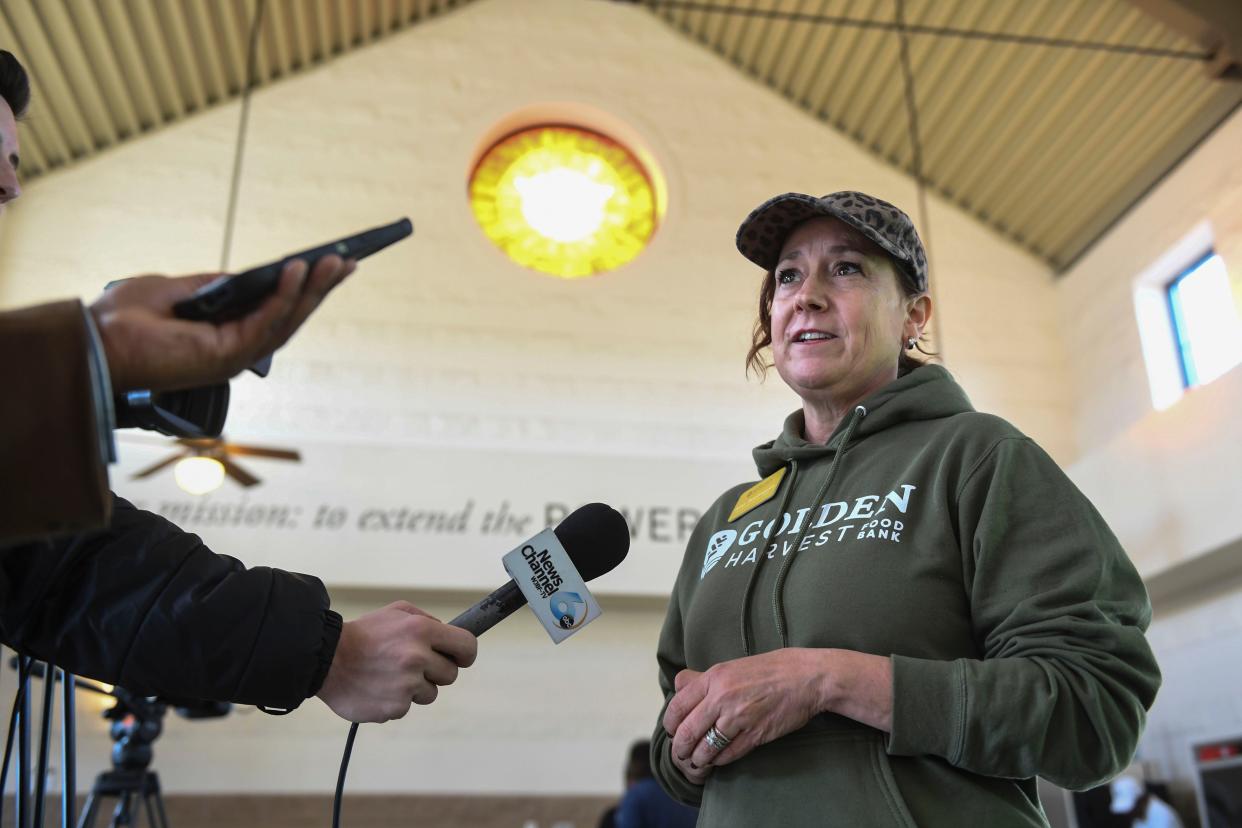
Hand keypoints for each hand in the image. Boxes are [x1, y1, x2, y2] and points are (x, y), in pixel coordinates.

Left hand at [90, 255, 355, 390]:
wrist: (96, 340)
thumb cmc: (126, 318)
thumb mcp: (178, 288)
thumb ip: (215, 285)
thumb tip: (251, 275)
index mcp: (225, 335)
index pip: (276, 312)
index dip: (303, 289)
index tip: (328, 264)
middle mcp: (236, 349)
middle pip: (290, 317)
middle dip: (320, 289)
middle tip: (348, 262)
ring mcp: (234, 356)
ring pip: (287, 321)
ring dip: (313, 290)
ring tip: (334, 262)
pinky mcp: (228, 356)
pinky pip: (266, 321)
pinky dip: (284, 295)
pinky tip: (296, 270)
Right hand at [316, 601, 477, 723]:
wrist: (325, 660)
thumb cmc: (363, 635)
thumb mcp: (396, 613)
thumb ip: (427, 620)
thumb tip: (449, 635)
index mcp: (421, 631)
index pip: (467, 646)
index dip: (465, 654)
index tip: (460, 657)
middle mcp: (417, 658)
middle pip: (451, 674)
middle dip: (436, 671)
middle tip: (411, 664)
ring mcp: (406, 685)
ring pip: (430, 693)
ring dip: (415, 687)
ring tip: (389, 675)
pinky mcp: (394, 708)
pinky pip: (407, 707)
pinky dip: (396, 700)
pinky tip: (378, 687)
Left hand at [663, 649, 892, 768]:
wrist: (807, 677)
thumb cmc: (770, 669)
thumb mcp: (732, 665)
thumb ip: (703, 678)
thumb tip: (677, 685)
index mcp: (714, 677)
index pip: (677, 706)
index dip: (670, 724)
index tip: (673, 731)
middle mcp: (722, 697)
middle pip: (686, 732)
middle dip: (679, 748)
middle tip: (681, 754)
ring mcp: (739, 717)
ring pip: (705, 748)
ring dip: (698, 759)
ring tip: (697, 761)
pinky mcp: (756, 734)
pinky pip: (728, 754)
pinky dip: (719, 760)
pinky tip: (718, 759)